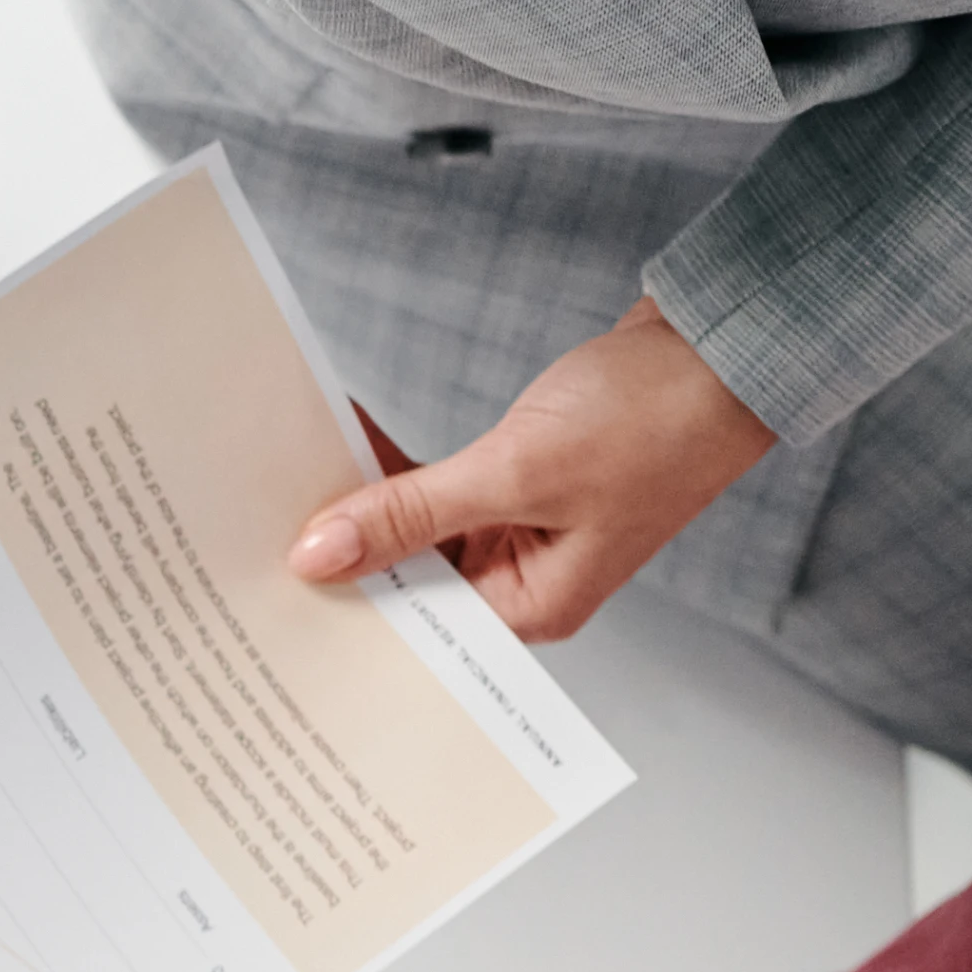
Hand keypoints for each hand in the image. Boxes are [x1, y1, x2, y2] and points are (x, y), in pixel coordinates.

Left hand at [287, 300, 774, 642]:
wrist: (722, 342)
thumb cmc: (654, 416)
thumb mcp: (517, 470)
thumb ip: (413, 512)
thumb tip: (319, 555)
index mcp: (534, 610)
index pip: (414, 629)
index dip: (340, 608)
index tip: (263, 588)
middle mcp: (524, 583)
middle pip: (407, 582)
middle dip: (340, 553)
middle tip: (250, 530)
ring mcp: (521, 532)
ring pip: (415, 531)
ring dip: (362, 503)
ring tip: (281, 481)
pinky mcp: (516, 484)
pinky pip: (436, 488)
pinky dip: (394, 470)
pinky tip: (339, 445)